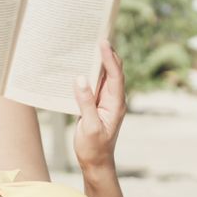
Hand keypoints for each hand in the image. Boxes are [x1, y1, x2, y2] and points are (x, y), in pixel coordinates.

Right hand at [73, 40, 125, 169]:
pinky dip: (90, 73)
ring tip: (89, 42)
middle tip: (98, 33)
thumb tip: (81, 79)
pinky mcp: (97, 105)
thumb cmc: (94, 148)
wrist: (96, 163)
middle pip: (113, 71)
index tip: (102, 41)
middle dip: (107, 53)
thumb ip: (86, 103)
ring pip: (104, 76)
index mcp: (116, 104)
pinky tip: (80, 65)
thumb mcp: (89, 126)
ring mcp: (106, 102)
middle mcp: (114, 100)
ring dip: (98, 61)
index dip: (110, 57)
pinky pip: (95, 85)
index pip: (115, 75)